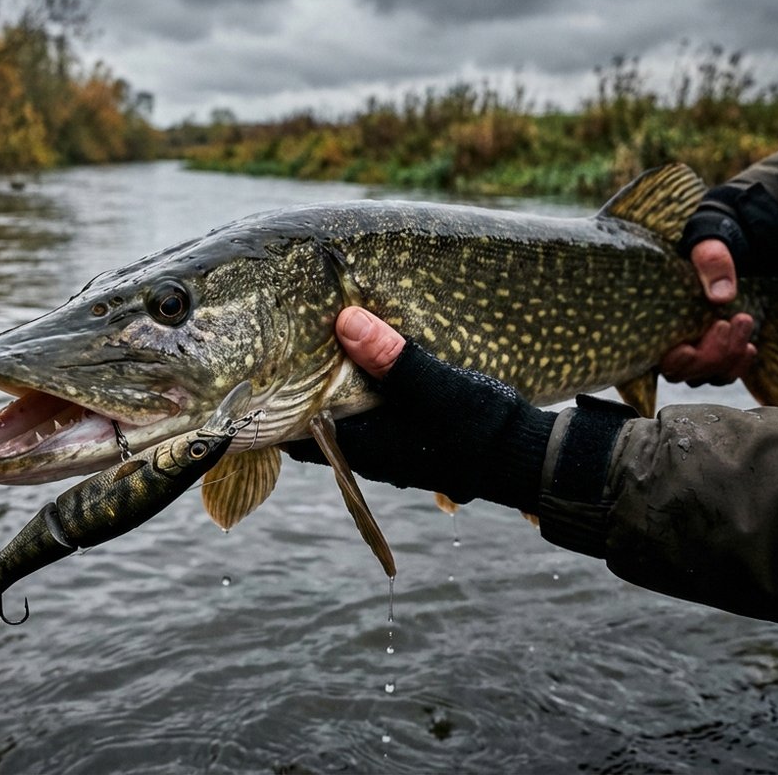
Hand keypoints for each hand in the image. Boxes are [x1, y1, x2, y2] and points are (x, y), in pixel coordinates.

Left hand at [284, 307, 555, 511]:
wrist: (525, 456)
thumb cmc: (477, 425)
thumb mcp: (434, 384)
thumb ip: (390, 356)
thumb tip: (345, 321)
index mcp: (360, 443)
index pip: (290, 430)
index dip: (267, 404)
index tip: (252, 370)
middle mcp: (366, 453)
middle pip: (311, 422)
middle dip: (294, 392)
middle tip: (276, 350)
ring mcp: (386, 450)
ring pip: (339, 419)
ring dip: (326, 391)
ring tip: (312, 349)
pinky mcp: (406, 441)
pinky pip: (364, 417)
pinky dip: (354, 394)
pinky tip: (361, 363)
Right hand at [659, 239, 756, 385]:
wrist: (722, 252)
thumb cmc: (705, 248)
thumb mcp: (708, 247)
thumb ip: (712, 263)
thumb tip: (721, 295)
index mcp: (654, 322)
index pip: (657, 359)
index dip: (673, 362)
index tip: (688, 347)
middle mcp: (670, 345)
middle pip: (686, 373)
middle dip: (711, 353)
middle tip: (727, 323)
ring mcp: (694, 353)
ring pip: (709, 375)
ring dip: (728, 356)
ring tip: (742, 322)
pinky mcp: (715, 354)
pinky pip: (725, 373)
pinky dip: (739, 364)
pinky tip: (749, 346)